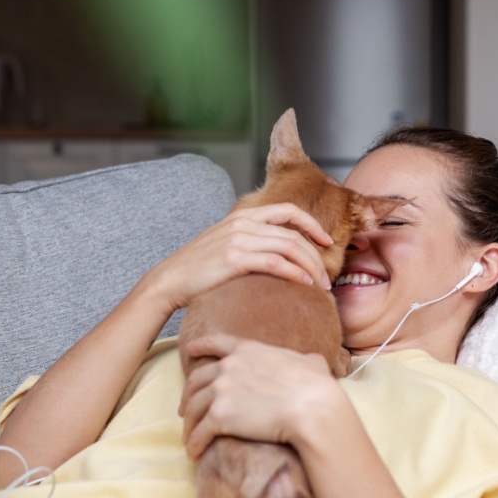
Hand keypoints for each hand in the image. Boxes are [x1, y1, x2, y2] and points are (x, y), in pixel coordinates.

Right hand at [140, 204, 332, 312]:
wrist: (170, 280)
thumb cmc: (198, 268)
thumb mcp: (226, 243)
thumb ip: (250, 240)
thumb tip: (279, 252)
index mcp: (242, 215)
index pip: (288, 211)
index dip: (312, 225)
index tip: (326, 241)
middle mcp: (243, 223)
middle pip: (294, 234)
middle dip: (317, 256)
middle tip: (327, 277)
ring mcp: (238, 239)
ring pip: (289, 247)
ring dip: (311, 267)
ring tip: (321, 286)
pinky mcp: (234, 259)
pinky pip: (275, 262)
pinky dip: (295, 273)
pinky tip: (304, 285)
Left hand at [179, 334, 339, 458]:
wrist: (312, 409)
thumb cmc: (316, 387)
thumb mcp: (311, 363)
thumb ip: (305, 360)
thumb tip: (313, 362)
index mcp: (248, 351)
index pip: (216, 343)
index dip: (200, 346)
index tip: (190, 351)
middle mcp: (228, 367)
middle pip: (197, 380)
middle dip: (188, 395)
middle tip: (186, 409)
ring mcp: (221, 391)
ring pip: (193, 408)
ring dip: (189, 424)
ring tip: (190, 436)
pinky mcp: (220, 417)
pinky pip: (200, 432)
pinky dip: (194, 443)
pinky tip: (194, 453)